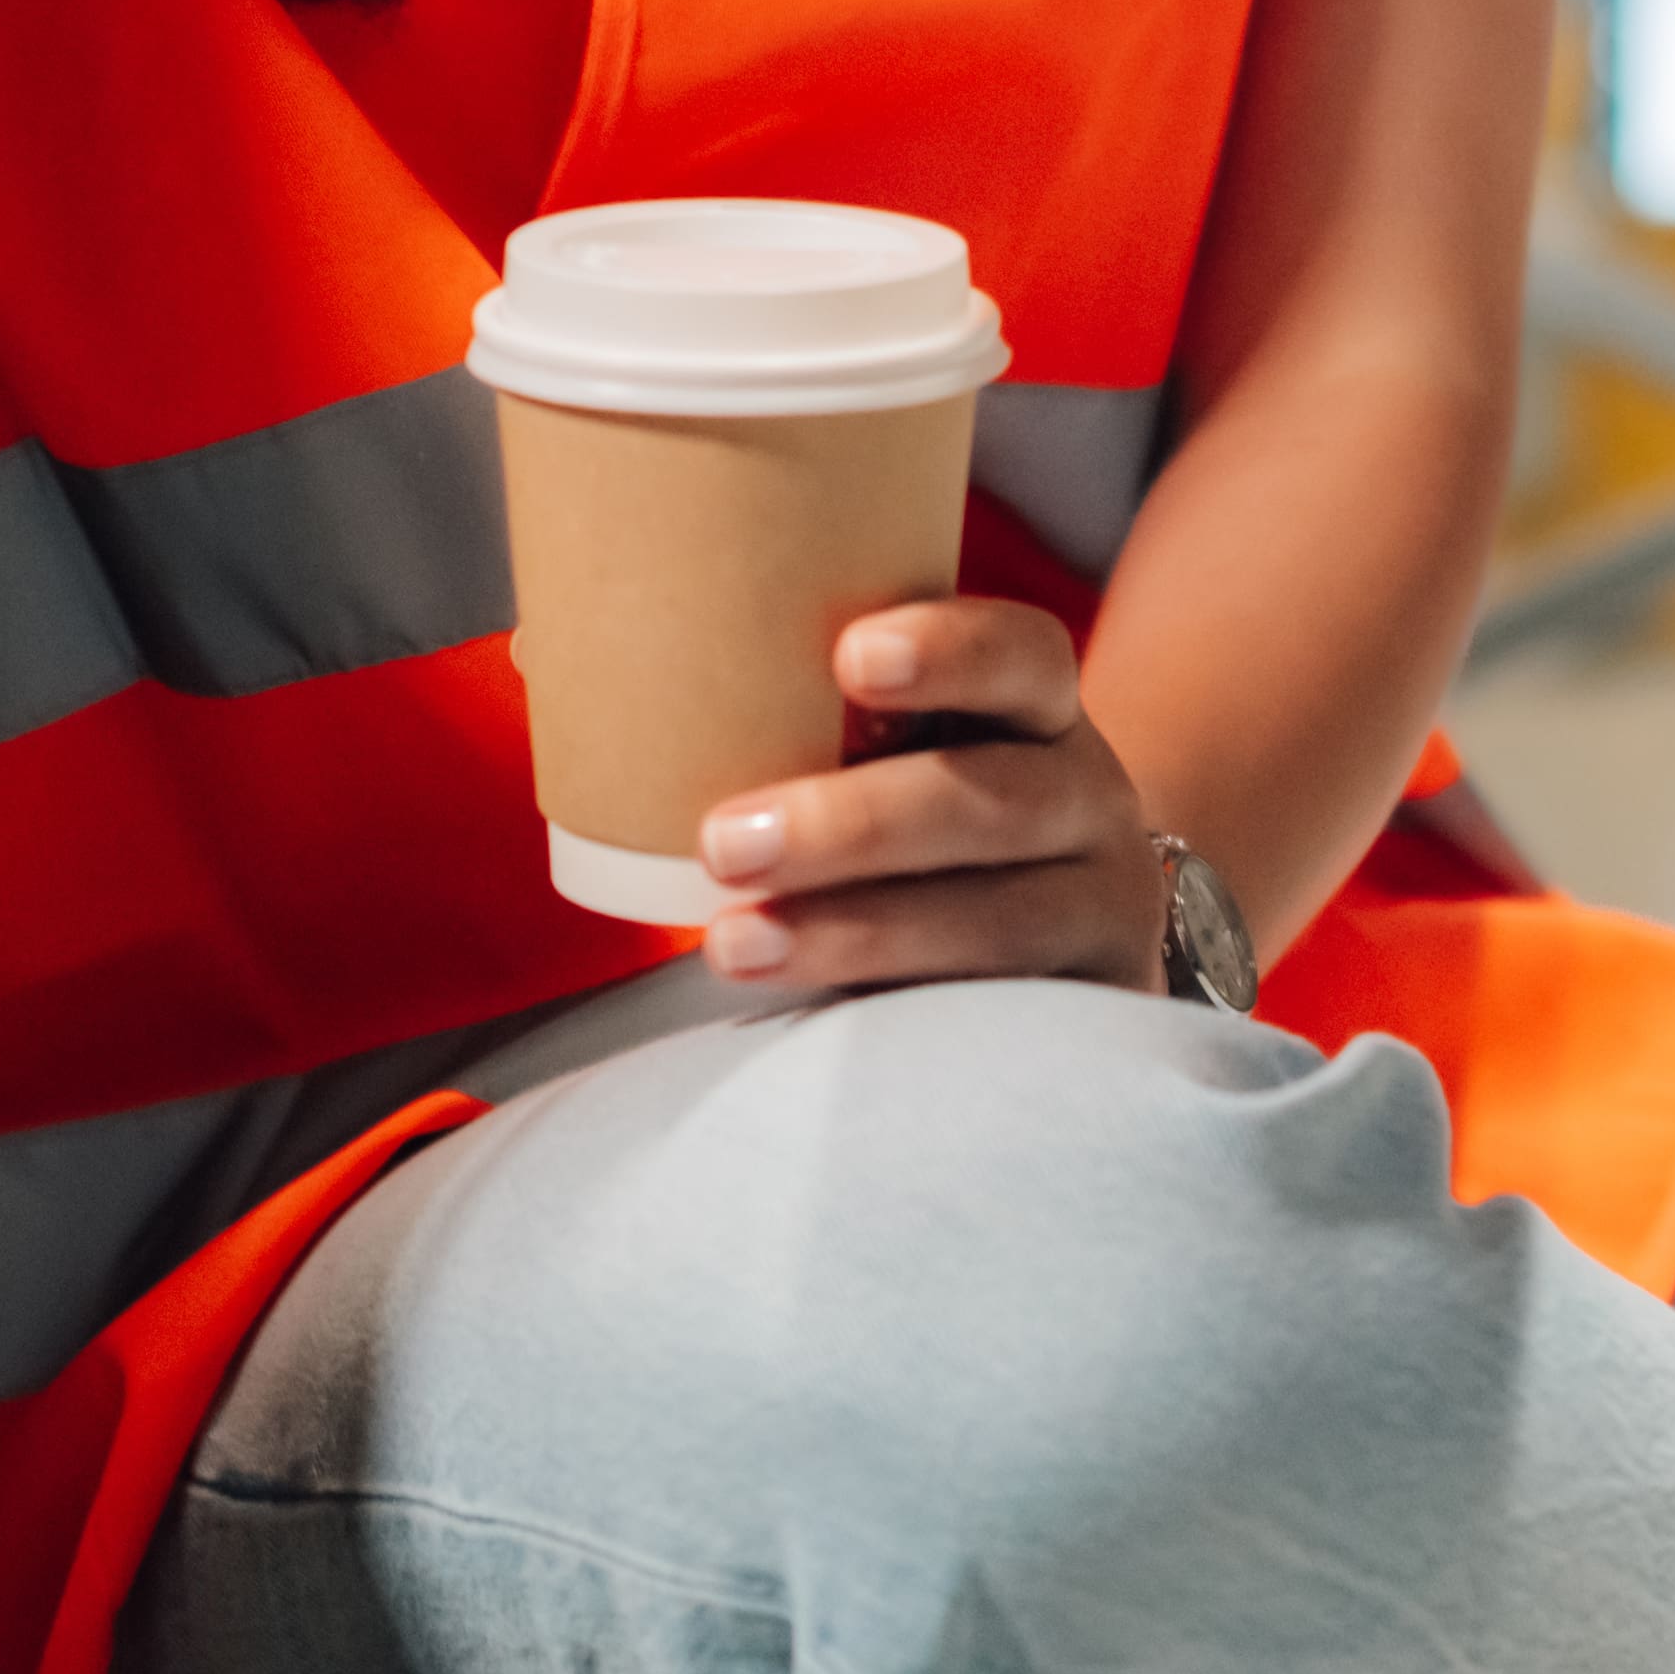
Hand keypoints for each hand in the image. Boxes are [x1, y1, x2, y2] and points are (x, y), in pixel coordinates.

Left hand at [693, 597, 1181, 1002]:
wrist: (1062, 950)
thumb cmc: (922, 831)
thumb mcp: (898, 760)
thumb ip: (795, 724)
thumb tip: (571, 682)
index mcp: (1039, 714)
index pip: (1024, 656)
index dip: (948, 650)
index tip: (849, 658)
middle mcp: (1090, 801)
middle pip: (995, 799)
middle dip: (852, 824)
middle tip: (723, 843)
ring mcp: (1103, 913)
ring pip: (999, 923)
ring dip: (856, 932)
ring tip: (735, 944)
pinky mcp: (1092, 1015)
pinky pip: (1010, 1024)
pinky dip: (908, 1013)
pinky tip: (823, 1024)